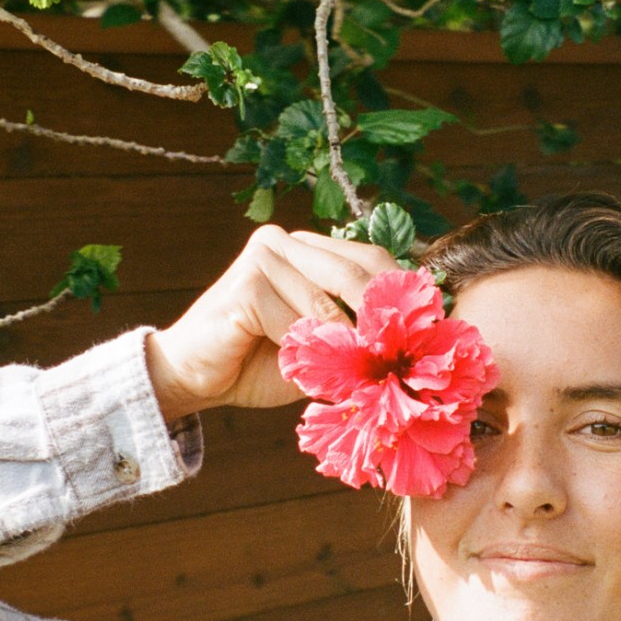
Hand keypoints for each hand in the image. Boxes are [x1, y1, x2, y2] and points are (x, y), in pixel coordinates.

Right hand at [144, 225, 398, 420]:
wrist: (194, 378)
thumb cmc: (256, 363)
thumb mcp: (318, 347)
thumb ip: (352, 337)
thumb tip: (409, 347)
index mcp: (303, 247)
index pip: (369, 258)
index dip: (399, 293)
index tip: (427, 330)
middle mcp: (281, 241)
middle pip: (354, 272)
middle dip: (381, 317)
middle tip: (405, 353)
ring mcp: (260, 258)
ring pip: (326, 304)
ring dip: (346, 344)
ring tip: (363, 372)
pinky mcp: (245, 287)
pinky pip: (295, 323)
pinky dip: (308, 352)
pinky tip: (309, 372)